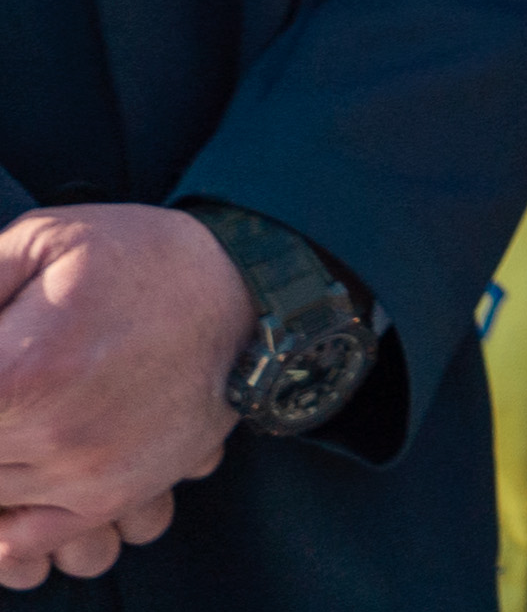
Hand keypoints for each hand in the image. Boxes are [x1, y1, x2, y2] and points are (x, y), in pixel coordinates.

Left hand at [0, 208, 248, 582]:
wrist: (252, 294)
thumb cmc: (142, 258)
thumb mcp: (44, 239)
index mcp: (20, 370)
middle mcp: (51, 434)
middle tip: (8, 384)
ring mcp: (85, 474)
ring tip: (20, 410)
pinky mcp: (114, 496)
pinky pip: (26, 537)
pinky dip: (7, 516)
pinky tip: (20, 464)